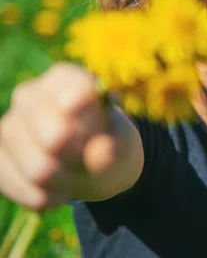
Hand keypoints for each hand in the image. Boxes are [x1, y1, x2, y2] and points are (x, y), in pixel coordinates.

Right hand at [0, 63, 119, 209]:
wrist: (90, 166)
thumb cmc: (110, 145)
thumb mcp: (124, 146)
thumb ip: (117, 148)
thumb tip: (101, 151)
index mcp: (67, 79)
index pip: (73, 89)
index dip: (88, 118)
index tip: (101, 134)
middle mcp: (30, 94)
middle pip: (55, 136)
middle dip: (80, 159)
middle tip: (89, 159)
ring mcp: (9, 125)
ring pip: (38, 168)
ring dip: (64, 182)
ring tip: (75, 175)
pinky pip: (18, 186)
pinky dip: (43, 197)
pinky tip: (56, 191)